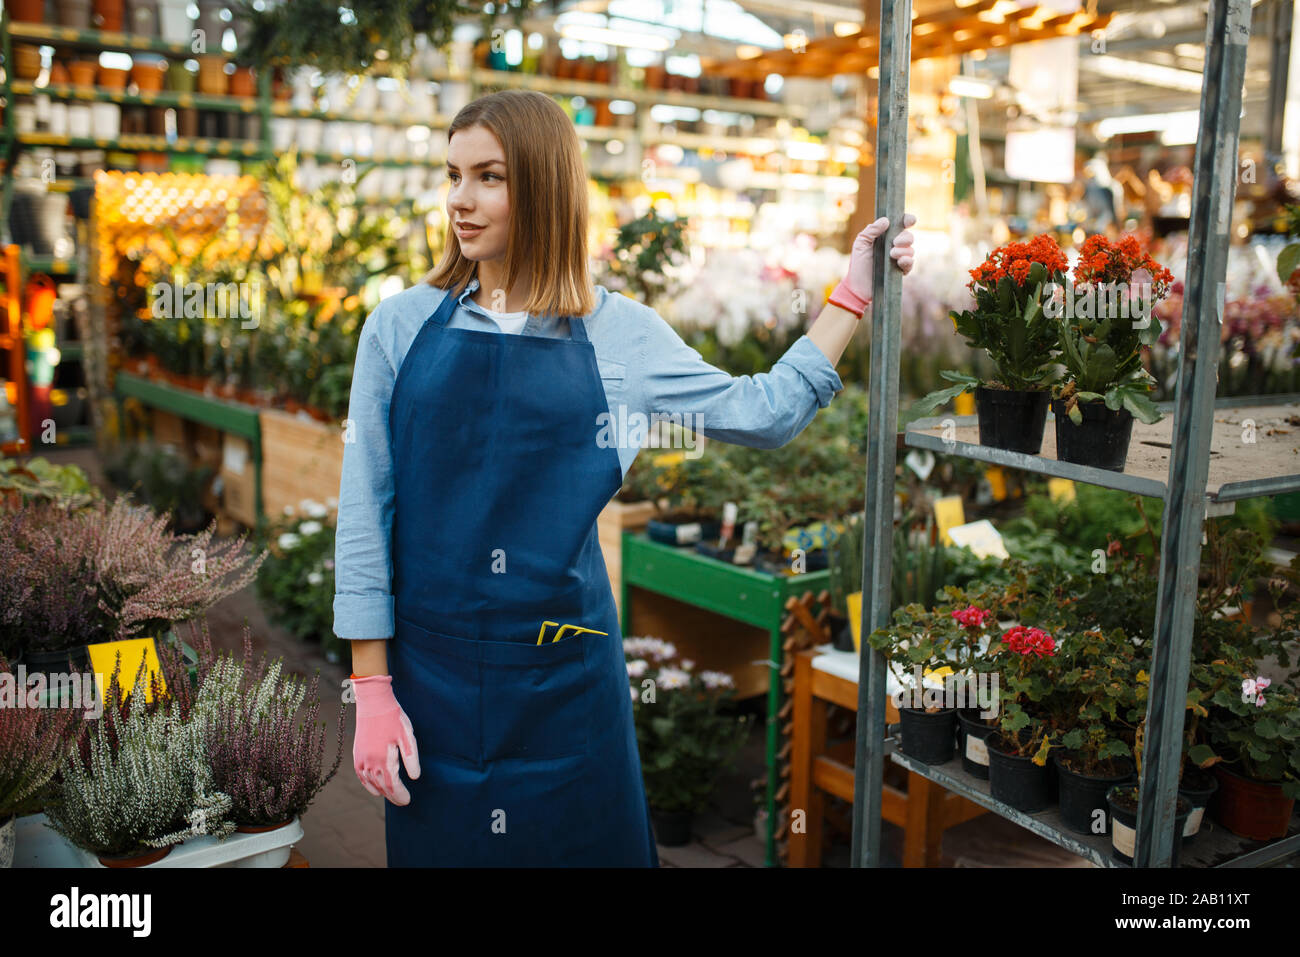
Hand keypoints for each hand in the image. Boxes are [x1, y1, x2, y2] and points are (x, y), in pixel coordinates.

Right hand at [351, 674, 419, 804]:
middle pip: (381, 786)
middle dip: (393, 796)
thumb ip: (411, 758)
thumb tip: (415, 777)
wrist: (373, 702)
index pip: (392, 785)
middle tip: (402, 802)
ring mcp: (361, 758)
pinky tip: (374, 789)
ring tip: (391, 796)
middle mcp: (370, 762)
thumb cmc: (393, 717)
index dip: (400, 795)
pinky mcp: (357, 754)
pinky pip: (361, 775)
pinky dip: (367, 785)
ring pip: (370, 783)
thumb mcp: (407, 736)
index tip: (408, 800)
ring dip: (381, 791)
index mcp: (383, 759)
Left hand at [832, 213, 917, 313]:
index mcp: (885, 237)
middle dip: (905, 238)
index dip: (907, 220)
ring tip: (891, 254)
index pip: (900, 225)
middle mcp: (894, 246)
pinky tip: (901, 261)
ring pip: (911, 250)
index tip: (910, 220)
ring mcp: (898, 259)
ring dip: (903, 250)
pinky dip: (908, 261)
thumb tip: (885, 220)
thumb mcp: (860, 243)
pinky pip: (910, 264)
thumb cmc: (858, 263)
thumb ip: (871, 230)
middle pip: (908, 237)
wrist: (857, 285)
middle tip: (895, 243)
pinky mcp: (900, 271)